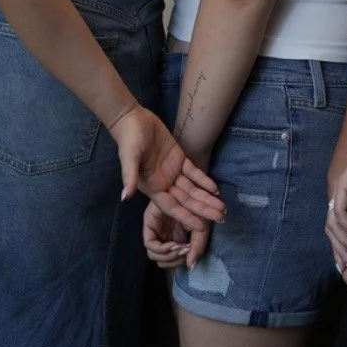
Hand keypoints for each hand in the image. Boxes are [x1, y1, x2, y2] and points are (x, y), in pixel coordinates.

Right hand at [112, 106, 224, 230]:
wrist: (133, 120)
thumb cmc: (129, 140)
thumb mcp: (129, 158)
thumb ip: (128, 177)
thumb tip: (124, 198)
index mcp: (152, 187)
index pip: (172, 207)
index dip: (187, 217)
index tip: (201, 226)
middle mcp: (163, 183)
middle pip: (187, 201)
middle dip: (203, 210)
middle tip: (221, 218)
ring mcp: (172, 172)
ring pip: (193, 189)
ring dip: (207, 198)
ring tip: (222, 207)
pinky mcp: (179, 159)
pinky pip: (194, 173)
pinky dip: (204, 180)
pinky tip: (215, 189)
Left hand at [143, 200, 211, 271]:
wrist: (194, 184)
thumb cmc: (200, 205)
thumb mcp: (202, 229)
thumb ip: (198, 246)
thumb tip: (191, 267)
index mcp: (174, 236)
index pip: (170, 259)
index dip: (179, 260)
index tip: (191, 253)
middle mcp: (163, 234)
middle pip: (161, 260)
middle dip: (174, 260)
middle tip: (187, 252)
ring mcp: (155, 229)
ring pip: (154, 254)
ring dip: (168, 257)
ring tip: (182, 248)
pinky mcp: (149, 222)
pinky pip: (149, 244)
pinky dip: (161, 249)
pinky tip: (176, 244)